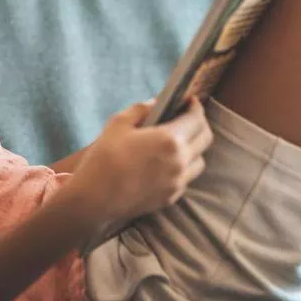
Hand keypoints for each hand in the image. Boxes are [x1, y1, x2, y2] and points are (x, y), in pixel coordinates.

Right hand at [66, 95, 212, 239]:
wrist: (95, 199)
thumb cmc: (104, 158)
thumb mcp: (118, 123)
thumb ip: (142, 109)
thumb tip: (157, 103)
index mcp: (170, 140)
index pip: (197, 119)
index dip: (195, 107)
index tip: (190, 101)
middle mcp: (180, 162)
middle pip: (205, 139)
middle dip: (200, 124)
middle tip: (187, 117)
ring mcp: (177, 182)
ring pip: (200, 160)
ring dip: (194, 147)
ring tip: (178, 142)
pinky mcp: (171, 197)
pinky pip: (186, 178)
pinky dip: (183, 167)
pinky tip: (166, 163)